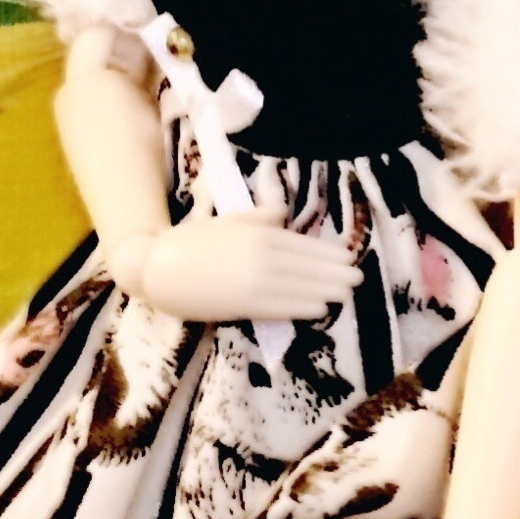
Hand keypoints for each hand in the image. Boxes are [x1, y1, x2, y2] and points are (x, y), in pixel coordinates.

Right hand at [108, 213, 356, 322]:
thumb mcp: (231, 219)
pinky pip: (282, 307)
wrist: (159, 267)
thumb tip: (284, 209)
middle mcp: (263, 256)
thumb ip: (261, 215)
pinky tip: (322, 309)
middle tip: (360, 279)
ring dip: (328, 291)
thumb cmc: (194, 240)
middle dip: (336, 274)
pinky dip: (305, 307)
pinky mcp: (243, 305)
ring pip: (301, 287)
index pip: (305, 245)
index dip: (330, 253)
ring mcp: (254, 282)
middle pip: (309, 267)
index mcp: (261, 233)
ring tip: (348, 294)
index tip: (350, 258)